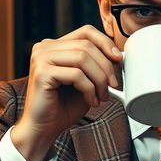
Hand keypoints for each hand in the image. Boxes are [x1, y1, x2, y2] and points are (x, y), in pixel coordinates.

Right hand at [11, 26, 122, 160]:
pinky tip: (91, 101)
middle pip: (87, 45)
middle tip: (113, 85)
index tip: (119, 58)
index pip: (86, 32)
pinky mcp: (42, 72)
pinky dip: (89, 89)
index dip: (105, 42)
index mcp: (55, 46)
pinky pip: (76, 75)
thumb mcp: (86, 81)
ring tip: (101, 96)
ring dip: (99, 79)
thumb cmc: (64, 107)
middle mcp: (45, 47)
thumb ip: (96, 66)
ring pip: (83, 58)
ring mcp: (41, 58)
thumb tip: (118, 56)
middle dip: (105, 67)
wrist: (45, 128)